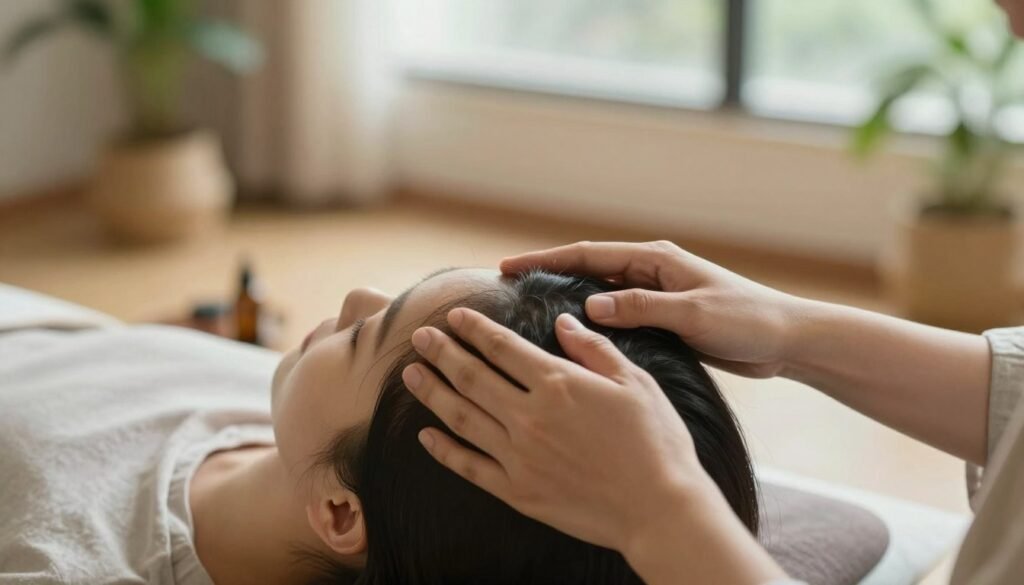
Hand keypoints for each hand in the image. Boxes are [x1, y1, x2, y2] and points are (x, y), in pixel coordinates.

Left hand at [402, 308, 784, 583]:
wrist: (659, 510)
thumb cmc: (656, 442)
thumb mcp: (634, 382)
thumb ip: (594, 349)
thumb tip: (563, 322)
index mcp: (557, 384)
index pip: (502, 347)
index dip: (473, 328)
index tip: (452, 315)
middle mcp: (529, 416)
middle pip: (471, 376)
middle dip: (441, 352)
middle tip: (419, 335)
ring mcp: (518, 456)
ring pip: (460, 417)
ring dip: (432, 392)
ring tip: (411, 374)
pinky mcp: (517, 491)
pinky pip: (468, 466)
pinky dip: (442, 450)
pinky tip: (425, 435)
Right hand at [501, 241, 807, 377]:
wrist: (785, 340)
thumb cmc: (746, 320)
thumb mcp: (692, 313)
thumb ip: (642, 308)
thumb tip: (589, 307)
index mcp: (656, 259)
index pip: (589, 254)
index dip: (546, 259)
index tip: (508, 266)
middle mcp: (651, 272)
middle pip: (588, 270)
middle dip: (548, 275)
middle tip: (506, 288)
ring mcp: (656, 295)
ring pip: (600, 295)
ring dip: (567, 300)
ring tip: (528, 313)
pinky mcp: (664, 320)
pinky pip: (618, 318)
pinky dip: (593, 324)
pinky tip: (573, 340)